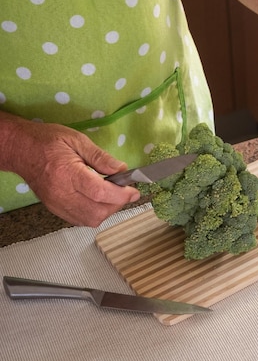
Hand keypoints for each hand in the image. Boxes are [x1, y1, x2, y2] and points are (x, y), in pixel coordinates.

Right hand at [1, 115, 139, 226]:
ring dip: (107, 211)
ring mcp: (56, 204)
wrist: (20, 149)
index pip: (100, 192)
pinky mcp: (54, 209)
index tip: (134, 190)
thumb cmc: (47, 141)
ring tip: (110, 195)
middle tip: (123, 190)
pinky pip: (80, 220)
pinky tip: (97, 200)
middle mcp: (61, 193)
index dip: (121, 195)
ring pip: (90, 220)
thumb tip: (122, 170)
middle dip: (117, 204)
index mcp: (67, 173)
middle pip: (97, 212)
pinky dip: (94, 213)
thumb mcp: (77, 140)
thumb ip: (101, 157)